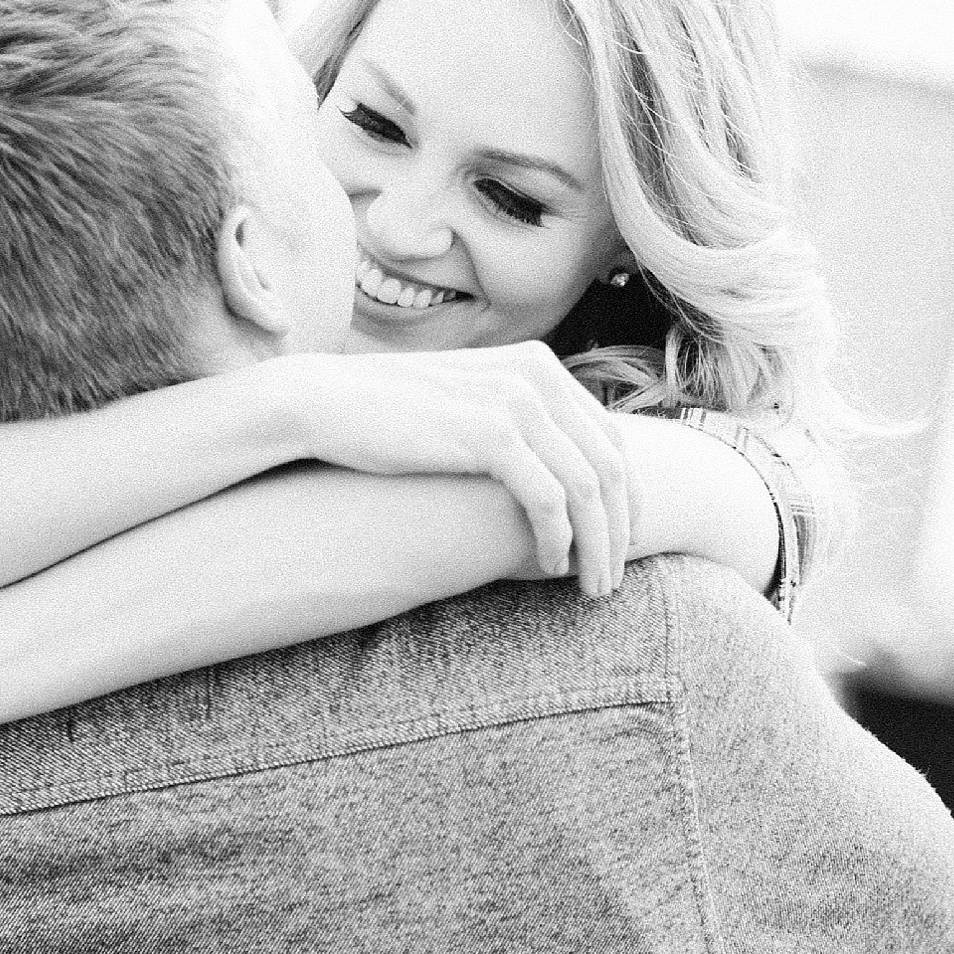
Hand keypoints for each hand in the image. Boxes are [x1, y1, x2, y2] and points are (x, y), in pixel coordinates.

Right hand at [283, 345, 632, 596]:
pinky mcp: (493, 433)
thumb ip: (514, 425)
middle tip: (611, 579)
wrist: (327, 402)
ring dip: (596, 545)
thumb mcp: (467, 406)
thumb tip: (549, 473)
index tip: (619, 545)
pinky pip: (549, 498)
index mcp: (540, 367)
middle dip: (619, 531)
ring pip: (588, 488)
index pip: (610, 439)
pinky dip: (558, 538)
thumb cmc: (391, 417)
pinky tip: (549, 566)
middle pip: (610, 465)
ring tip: (590, 586)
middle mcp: (539, 377)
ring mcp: (518, 401)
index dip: (625, 500)